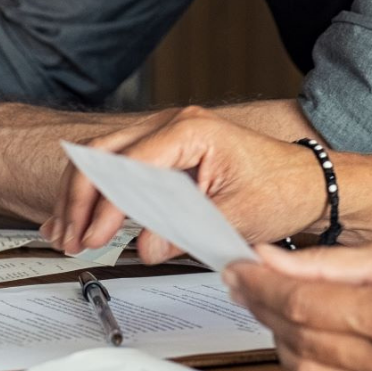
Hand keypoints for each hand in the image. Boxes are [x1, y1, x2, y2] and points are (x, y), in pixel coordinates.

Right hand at [43, 105, 325, 264]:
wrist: (306, 182)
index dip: (106, 204)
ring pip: (101, 158)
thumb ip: (187, 229)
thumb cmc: (281, 188)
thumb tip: (144, 246)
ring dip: (79, 196)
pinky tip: (76, 217)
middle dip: (79, 198)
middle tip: (70, 238)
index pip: (129, 165)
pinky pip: (116, 166)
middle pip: (102, 153)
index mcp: (190, 130)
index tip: (94, 237)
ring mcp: (166, 136)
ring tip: (65, 233)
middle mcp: (173, 125)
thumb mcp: (236, 216)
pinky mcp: (164, 153)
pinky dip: (94, 192)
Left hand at [224, 240, 371, 370]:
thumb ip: (333, 261)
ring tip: (276, 312)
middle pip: (299, 341)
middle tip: (248, 285)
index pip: (305, 302)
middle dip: (264, 310)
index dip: (261, 285)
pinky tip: (306, 346)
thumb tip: (275, 259)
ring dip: (282, 343)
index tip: (239, 271)